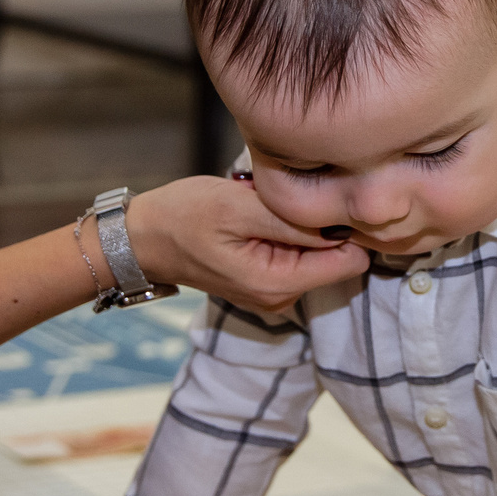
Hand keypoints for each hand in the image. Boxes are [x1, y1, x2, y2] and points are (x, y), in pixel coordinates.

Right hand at [125, 175, 366, 317]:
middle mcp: (283, 297)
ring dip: (300, 226)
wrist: (144, 239)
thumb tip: (347, 227)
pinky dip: (286, 233)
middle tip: (283, 198)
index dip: (348, 227)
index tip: (326, 198)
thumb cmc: (185, 216)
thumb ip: (294, 223)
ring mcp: (275, 293)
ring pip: (318, 254)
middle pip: (337, 258)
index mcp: (279, 284)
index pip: (351, 261)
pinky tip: (260, 216)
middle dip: (321, 225)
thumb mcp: (239, 208)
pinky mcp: (268, 281)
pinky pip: (297, 255)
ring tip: (264, 206)